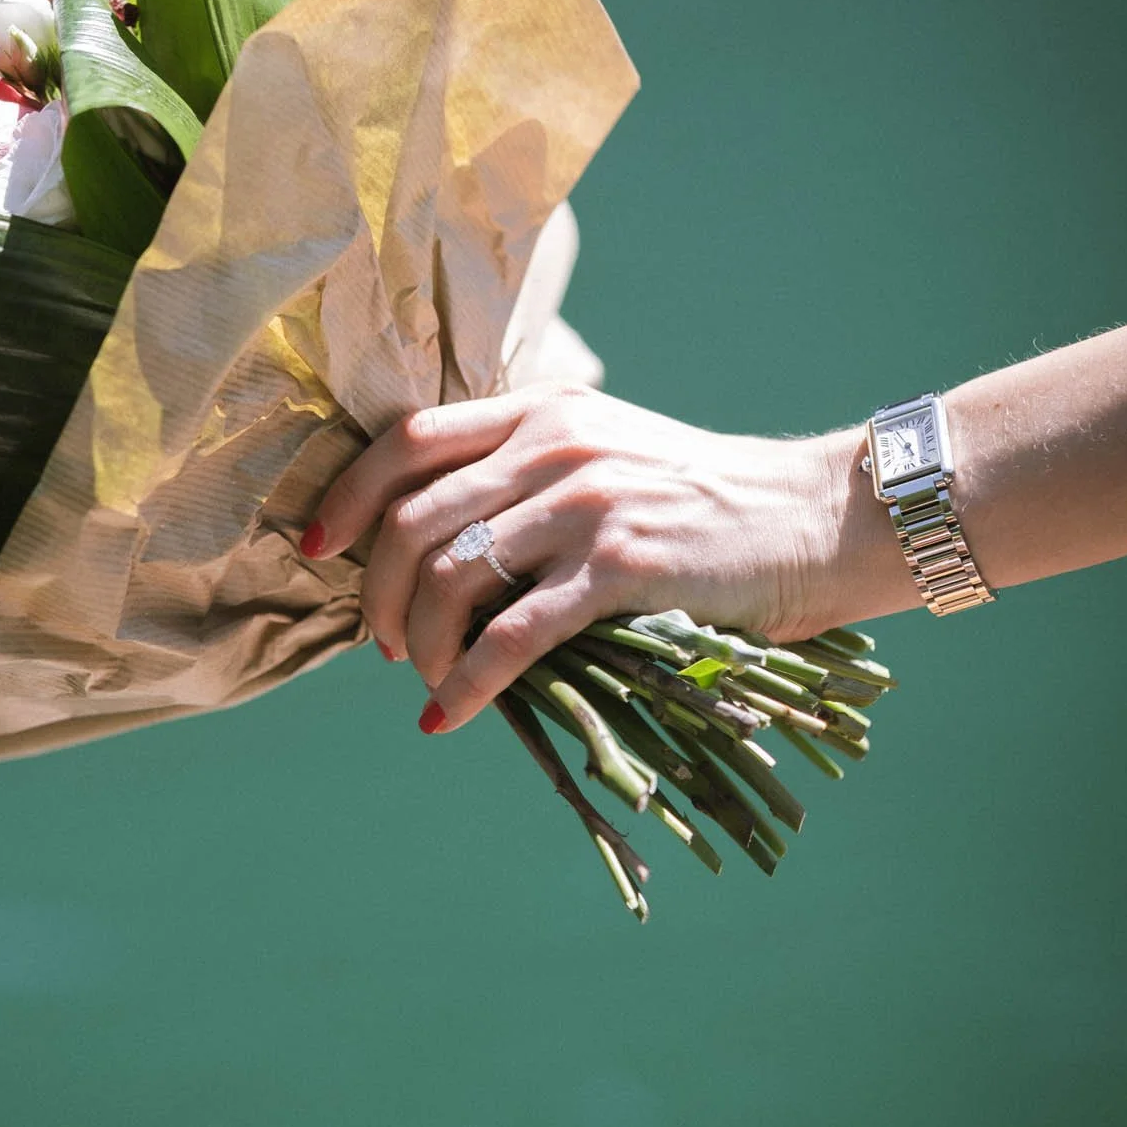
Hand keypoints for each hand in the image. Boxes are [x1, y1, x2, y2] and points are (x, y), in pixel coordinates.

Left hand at [302, 384, 878, 731]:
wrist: (810, 518)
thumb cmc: (701, 501)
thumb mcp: (606, 452)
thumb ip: (526, 471)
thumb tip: (437, 537)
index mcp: (541, 410)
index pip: (408, 441)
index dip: (348, 497)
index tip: (316, 547)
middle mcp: (553, 444)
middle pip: (414, 519)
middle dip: (381, 592)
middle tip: (382, 641)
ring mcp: (586, 502)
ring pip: (453, 576)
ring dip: (421, 642)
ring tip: (424, 678)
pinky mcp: (621, 566)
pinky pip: (514, 634)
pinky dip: (468, 683)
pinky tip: (449, 715)